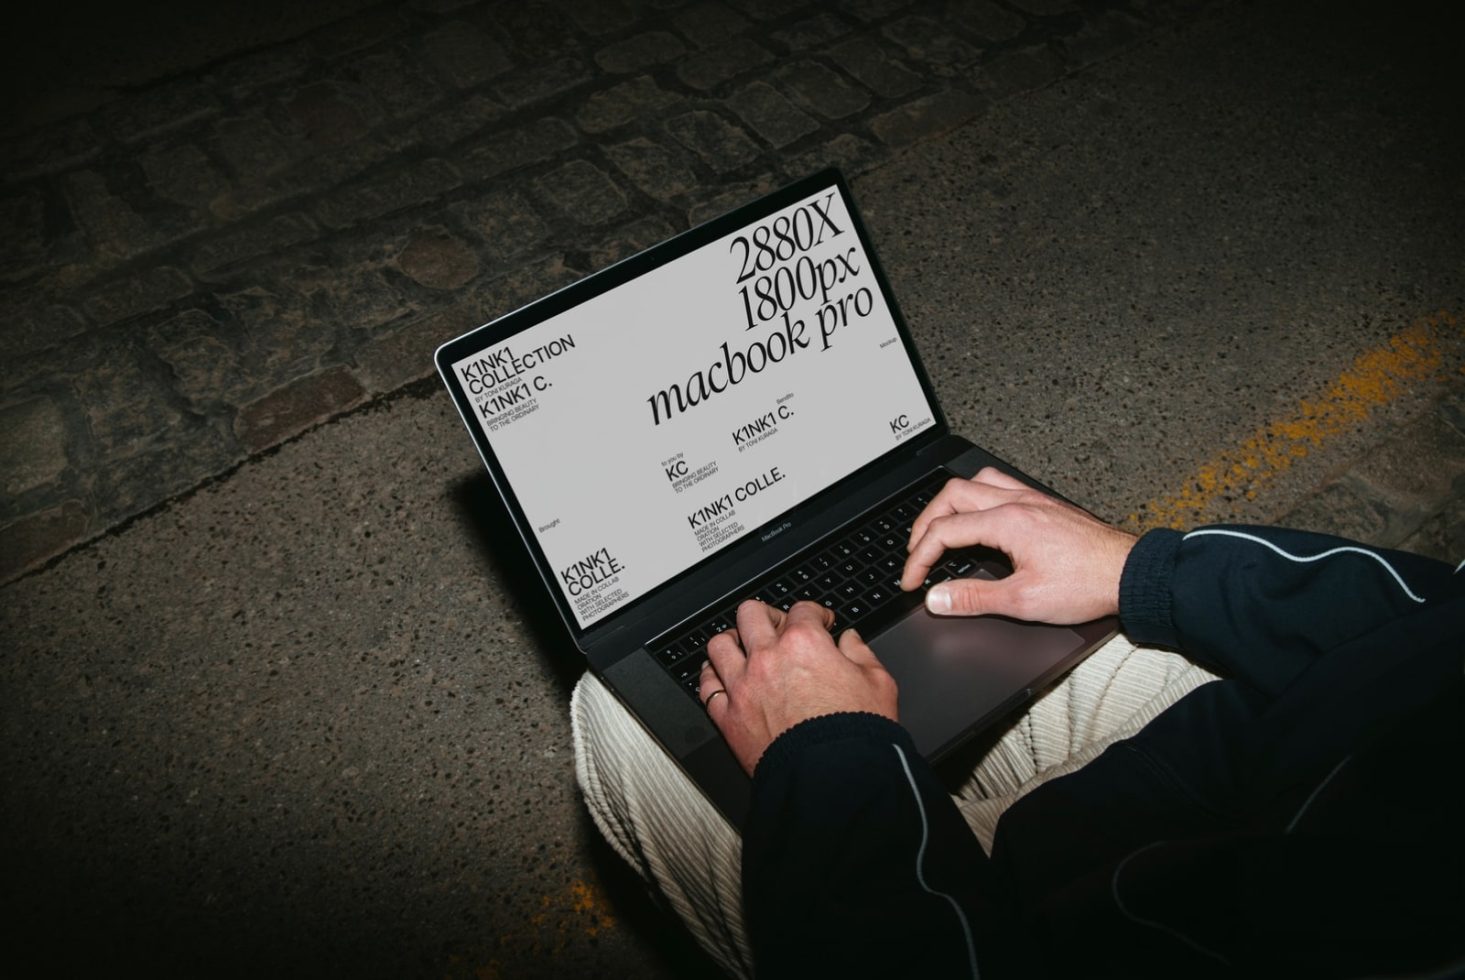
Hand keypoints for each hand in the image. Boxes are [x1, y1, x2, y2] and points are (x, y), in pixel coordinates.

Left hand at [698, 600, 897, 775]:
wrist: (833, 779)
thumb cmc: (856, 734)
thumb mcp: (878, 684)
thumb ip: (861, 654)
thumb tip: (851, 641)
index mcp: (805, 643)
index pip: (802, 609)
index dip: (815, 613)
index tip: (820, 622)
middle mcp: (768, 658)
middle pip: (750, 614)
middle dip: (767, 616)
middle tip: (778, 627)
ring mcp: (743, 686)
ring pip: (719, 644)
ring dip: (732, 642)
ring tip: (742, 648)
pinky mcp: (728, 717)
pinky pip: (706, 686)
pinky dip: (712, 678)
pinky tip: (722, 678)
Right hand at [901, 467, 1135, 623]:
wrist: (1130, 573)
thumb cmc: (1087, 584)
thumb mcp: (1024, 600)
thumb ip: (973, 598)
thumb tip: (937, 599)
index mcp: (1007, 522)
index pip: (944, 531)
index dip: (918, 558)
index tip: (912, 580)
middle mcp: (1017, 502)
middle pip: (951, 496)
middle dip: (924, 524)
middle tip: (916, 553)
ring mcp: (1031, 499)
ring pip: (975, 482)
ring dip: (949, 504)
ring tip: (939, 528)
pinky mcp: (1044, 504)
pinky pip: (999, 485)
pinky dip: (976, 499)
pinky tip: (979, 517)